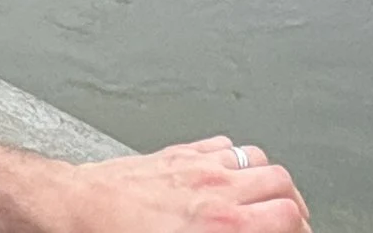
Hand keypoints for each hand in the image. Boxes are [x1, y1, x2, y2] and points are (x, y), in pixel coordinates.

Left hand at [47, 135, 309, 231]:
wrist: (73, 212)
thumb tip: (244, 230)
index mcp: (222, 225)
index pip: (289, 217)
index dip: (300, 229)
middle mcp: (215, 189)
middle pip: (283, 184)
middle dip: (293, 208)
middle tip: (289, 226)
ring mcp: (197, 166)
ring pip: (258, 160)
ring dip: (268, 182)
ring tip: (266, 203)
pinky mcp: (176, 154)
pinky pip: (224, 146)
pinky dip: (236, 161)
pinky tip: (231, 178)